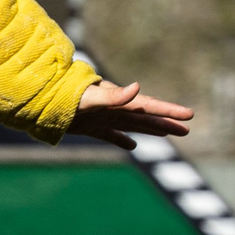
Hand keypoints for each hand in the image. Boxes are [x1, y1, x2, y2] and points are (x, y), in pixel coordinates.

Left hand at [67, 78, 193, 149]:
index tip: (189, 115)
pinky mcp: (91, 127)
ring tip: (168, 133)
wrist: (44, 99)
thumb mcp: (92, 97)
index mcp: (119, 102)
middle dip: (167, 123)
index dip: (170, 111)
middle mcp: (115, 109)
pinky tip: (132, 147)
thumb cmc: (68, 96)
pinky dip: (122, 141)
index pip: (150, 107)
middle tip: (187, 129)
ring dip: (151, 130)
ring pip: (133, 126)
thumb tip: (138, 87)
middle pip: (146, 118)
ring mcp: (104, 118)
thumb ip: (114, 96)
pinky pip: (111, 136)